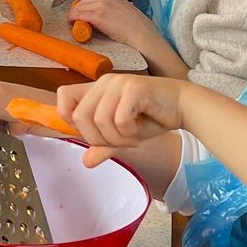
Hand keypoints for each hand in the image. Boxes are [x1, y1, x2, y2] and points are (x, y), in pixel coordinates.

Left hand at [53, 75, 186, 167]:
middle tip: (117, 142)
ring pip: (99, 120)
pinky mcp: (135, 88)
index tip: (92, 131)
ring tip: (132, 138)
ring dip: (116, 139)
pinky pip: (120, 119)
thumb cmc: (152, 118)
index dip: (70, 119)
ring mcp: (119, 83)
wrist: (183, 106)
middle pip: (79, 116)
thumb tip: (86, 163)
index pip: (64, 95)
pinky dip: (129, 134)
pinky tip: (140, 132)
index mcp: (96, 88)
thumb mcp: (123, 135)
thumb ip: (104, 146)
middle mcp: (105, 82)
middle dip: (97, 138)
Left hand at [68, 0, 164, 55]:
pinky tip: (73, 23)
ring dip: (74, 14)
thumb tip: (92, 8)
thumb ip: (105, 2)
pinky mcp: (98, 17)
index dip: (84, 0)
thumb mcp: (118, 4)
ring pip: (79, 7)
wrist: (140, 31)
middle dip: (78, 8)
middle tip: (76, 16)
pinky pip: (79, 15)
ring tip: (74, 20)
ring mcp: (100, 6)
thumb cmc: (132, 21)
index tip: (82, 7)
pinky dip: (73, 19)